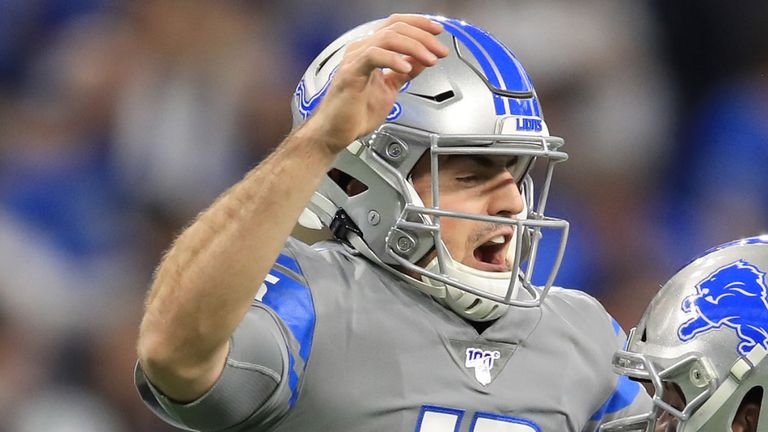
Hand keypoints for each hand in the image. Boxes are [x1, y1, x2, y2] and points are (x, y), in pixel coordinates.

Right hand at [305, 14, 448, 153]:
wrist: (335, 133)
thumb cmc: (353, 114)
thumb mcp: (389, 89)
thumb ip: (403, 73)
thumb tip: (421, 61)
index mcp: (370, 51)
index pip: (396, 25)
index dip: (419, 24)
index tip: (438, 31)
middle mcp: (361, 50)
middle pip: (396, 27)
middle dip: (424, 37)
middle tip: (440, 51)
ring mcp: (355, 59)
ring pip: (388, 37)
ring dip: (414, 47)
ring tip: (430, 59)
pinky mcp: (351, 72)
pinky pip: (374, 55)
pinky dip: (393, 59)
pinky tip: (406, 68)